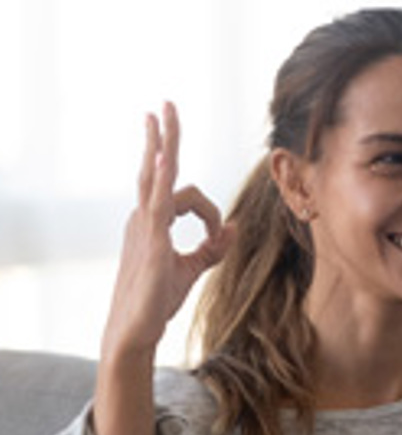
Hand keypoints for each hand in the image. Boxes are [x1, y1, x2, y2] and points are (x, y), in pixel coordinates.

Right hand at [92, 103, 233, 434]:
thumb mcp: (192, 268)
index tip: (219, 238)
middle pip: (154, 167)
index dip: (212, 215)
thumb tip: (234, 227)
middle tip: (164, 105)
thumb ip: (213, 247)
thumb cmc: (156, 301)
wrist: (134, 329)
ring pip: (155, 176)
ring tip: (164, 112)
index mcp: (152, 222)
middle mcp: (143, 217)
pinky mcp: (149, 240)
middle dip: (162, 136)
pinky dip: (164, 180)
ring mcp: (143, 226)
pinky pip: (157, 203)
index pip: (187, 196)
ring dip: (163, 143)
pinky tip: (168, 159)